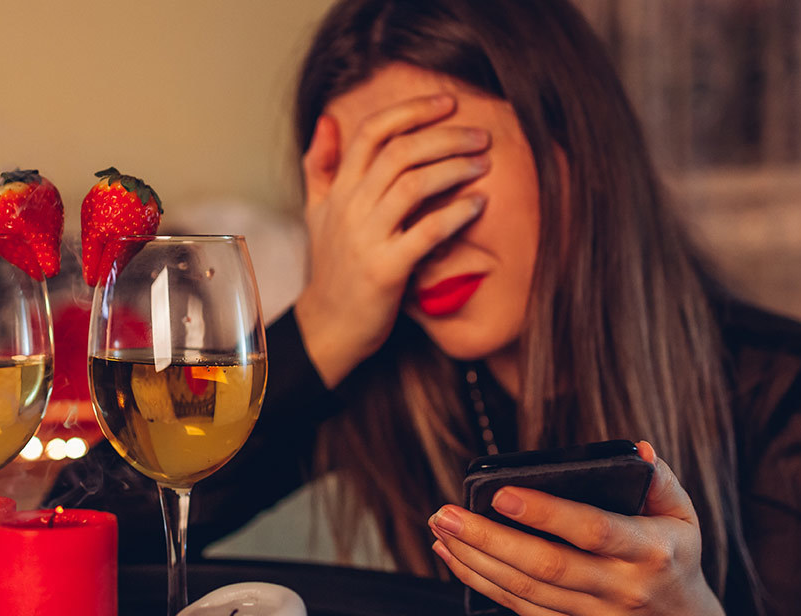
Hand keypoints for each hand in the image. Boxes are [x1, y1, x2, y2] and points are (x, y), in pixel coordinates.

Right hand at [294, 93, 489, 387]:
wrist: (329, 326)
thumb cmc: (332, 269)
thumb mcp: (317, 212)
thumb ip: (320, 165)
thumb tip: (327, 120)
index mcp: (339, 190)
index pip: (372, 133)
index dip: (411, 111)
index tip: (447, 103)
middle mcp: (350, 208)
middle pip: (399, 152)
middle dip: (444, 137)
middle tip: (480, 135)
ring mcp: (367, 239)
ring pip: (413, 186)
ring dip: (454, 169)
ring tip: (483, 162)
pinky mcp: (386, 270)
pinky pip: (426, 232)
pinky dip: (455, 214)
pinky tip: (478, 204)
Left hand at [428, 442, 726, 615]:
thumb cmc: (673, 556)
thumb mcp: (682, 516)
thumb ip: (660, 480)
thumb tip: (637, 450)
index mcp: (649, 552)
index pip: (593, 530)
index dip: (546, 513)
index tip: (502, 494)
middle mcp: (621, 589)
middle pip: (546, 565)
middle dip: (489, 538)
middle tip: (448, 513)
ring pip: (525, 589)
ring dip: (475, 560)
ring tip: (442, 529)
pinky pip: (519, 608)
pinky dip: (481, 583)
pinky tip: (454, 557)